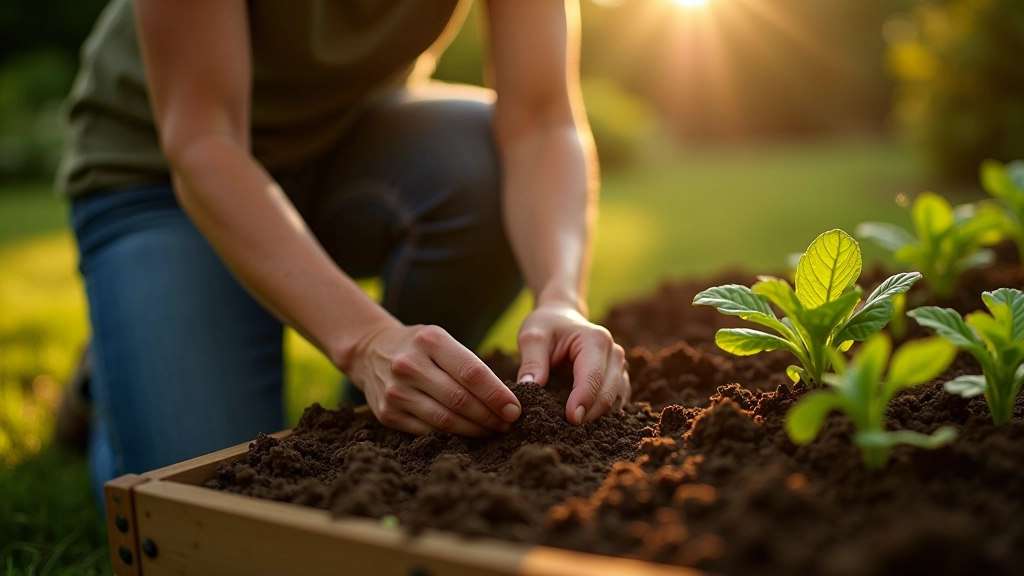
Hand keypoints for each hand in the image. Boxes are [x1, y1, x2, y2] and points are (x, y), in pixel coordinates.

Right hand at [346, 321, 521, 435]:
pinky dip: (451, 437)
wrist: (371, 351)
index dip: (497, 395)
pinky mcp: (387, 414)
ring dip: (474, 430)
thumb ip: (469, 365)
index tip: (515, 410)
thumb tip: (505, 400)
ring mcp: (395, 391)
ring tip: (492, 431)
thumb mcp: (441, 340)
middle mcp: (409, 365)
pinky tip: (466, 435)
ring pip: (445, 420)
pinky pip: (427, 431)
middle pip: (460, 399)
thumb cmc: (420, 348)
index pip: (472, 372)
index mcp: (430, 341)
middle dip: (490, 416)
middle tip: (508, 425)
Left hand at [516, 305, 629, 424]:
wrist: (561, 317)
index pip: (593, 377)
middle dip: (590, 414)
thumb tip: (528, 388)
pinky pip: (616, 401)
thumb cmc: (547, 326)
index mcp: (595, 340)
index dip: (583, 400)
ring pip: (616, 400)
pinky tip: (584, 423)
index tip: (570, 420)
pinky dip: (603, 414)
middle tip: (568, 432)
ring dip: (598, 417)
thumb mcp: (533, 337)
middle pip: (608, 392)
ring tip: (574, 431)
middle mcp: (614, 353)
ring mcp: (619, 366)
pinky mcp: (618, 378)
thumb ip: (531, 362)